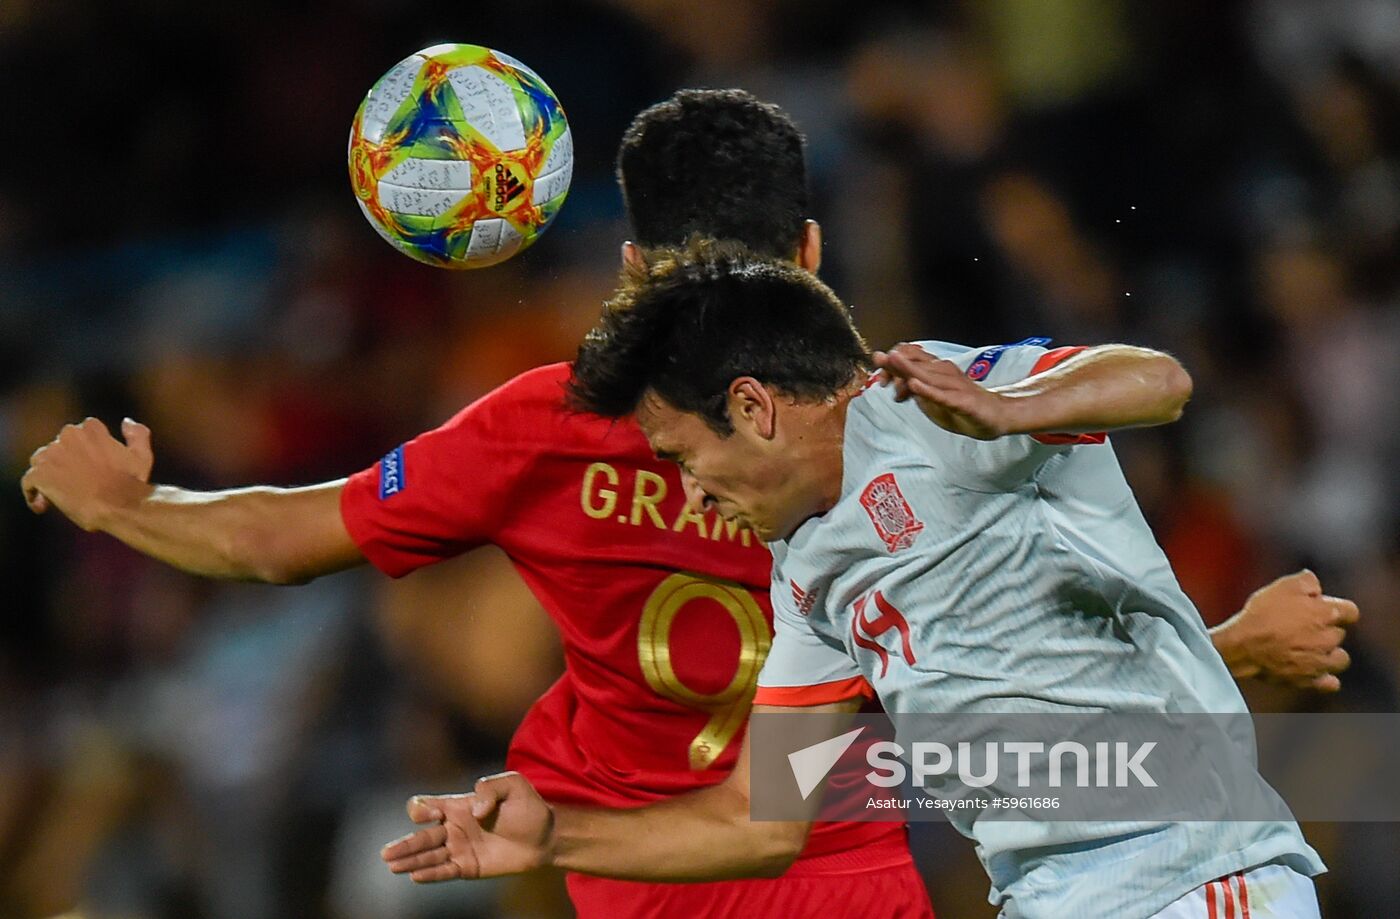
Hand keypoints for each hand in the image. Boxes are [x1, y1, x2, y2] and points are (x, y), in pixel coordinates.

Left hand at [21, 417, 154, 529]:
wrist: (118, 505)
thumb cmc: (131, 482)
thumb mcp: (141, 455)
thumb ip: (137, 434)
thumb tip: (126, 421)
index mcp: (90, 429)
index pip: (79, 434)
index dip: (82, 450)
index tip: (88, 465)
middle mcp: (67, 436)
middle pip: (57, 447)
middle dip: (63, 462)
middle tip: (76, 483)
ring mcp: (51, 455)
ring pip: (40, 462)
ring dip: (47, 474)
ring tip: (59, 494)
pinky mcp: (39, 475)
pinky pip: (29, 482)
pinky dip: (33, 494)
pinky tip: (43, 506)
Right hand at [381, 772, 554, 881]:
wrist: (545, 836)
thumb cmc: (528, 807)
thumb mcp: (513, 785)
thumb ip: (491, 787)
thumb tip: (476, 810)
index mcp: (458, 805)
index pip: (427, 805)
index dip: (422, 809)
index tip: (433, 815)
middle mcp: (453, 827)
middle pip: (421, 836)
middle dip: (404, 845)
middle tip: (386, 854)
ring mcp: (460, 848)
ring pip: (429, 856)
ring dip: (410, 861)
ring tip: (392, 866)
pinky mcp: (469, 867)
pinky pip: (445, 871)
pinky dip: (431, 874)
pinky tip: (416, 876)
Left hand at [873, 344, 1012, 439]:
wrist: (997, 416)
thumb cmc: (963, 405)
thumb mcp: (932, 397)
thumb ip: (913, 386)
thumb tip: (891, 377)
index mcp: (937, 369)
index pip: (911, 357)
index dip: (892, 362)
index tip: (881, 378)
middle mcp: (945, 372)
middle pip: (916, 363)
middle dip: (894, 365)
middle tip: (881, 373)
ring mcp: (955, 385)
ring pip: (927, 375)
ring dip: (907, 370)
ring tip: (890, 362)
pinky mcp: (963, 401)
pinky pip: (942, 395)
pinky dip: (927, 390)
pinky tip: (914, 385)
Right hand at [1214, 570, 1357, 691]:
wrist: (1244, 646)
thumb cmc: (1262, 614)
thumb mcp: (1283, 585)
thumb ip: (1307, 582)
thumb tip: (1316, 587)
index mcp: (1327, 614)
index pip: (1350, 611)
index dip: (1337, 609)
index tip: (1321, 609)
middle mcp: (1330, 639)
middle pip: (1339, 634)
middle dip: (1325, 630)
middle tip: (1301, 627)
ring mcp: (1322, 662)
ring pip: (1340, 659)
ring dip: (1330, 654)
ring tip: (1310, 650)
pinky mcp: (1310, 680)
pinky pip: (1330, 682)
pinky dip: (1325, 678)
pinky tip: (1314, 672)